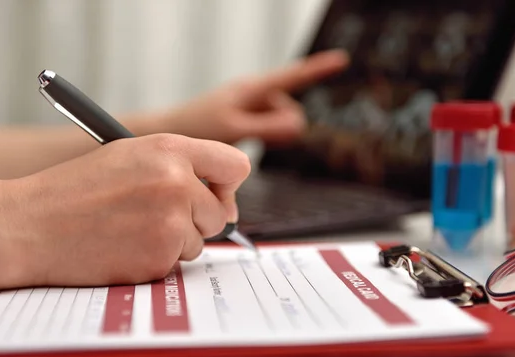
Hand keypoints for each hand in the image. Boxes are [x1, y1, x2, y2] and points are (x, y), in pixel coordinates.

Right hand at [0, 134, 249, 293]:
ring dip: (174, 241)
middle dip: (197, 220)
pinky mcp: (159, 257)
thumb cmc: (75, 190)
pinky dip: (155, 260)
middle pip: (220, 214)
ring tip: (130, 229)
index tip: (215, 194)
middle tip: (157, 217)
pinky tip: (124, 247)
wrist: (29, 225)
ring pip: (199, 242)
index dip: (228, 184)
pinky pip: (176, 263)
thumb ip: (180, 169)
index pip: (236, 166)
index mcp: (170, 150)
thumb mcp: (129, 156)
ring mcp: (170, 223)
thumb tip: (226, 204)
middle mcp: (177, 183)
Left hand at [140, 50, 349, 143]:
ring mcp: (251, 105)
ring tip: (246, 138)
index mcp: (252, 89)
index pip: (292, 76)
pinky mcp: (247, 116)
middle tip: (261, 136)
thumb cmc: (198, 126)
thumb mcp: (235, 129)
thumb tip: (300, 125)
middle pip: (289, 108)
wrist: (172, 131)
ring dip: (274, 133)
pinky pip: (270, 125)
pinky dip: (267, 135)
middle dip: (285, 125)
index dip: (318, 69)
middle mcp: (254, 93)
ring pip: (281, 120)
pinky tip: (249, 140)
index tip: (342, 59)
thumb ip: (268, 128)